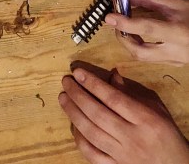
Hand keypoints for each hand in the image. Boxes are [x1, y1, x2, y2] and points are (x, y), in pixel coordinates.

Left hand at [59, 66, 188, 163]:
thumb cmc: (165, 135)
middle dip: (78, 95)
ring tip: (63, 98)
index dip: (93, 84)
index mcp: (144, 119)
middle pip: (98, 114)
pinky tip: (73, 125)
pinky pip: (92, 154)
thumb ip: (132, 92)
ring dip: (73, 113)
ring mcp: (123, 155)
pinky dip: (79, 139)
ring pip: (91, 133)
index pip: (113, 98)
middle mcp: (132, 137)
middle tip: (66, 82)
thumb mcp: (156, 108)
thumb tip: (111, 75)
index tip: (78, 72)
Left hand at [106, 0, 188, 65]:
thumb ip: (151, 0)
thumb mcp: (176, 4)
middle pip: (141, 52)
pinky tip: (140, 37)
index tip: (108, 16)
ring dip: (130, 44)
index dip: (125, 22)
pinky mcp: (177, 65)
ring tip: (126, 28)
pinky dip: (142, 48)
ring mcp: (177, 61)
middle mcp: (176, 51)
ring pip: (145, 58)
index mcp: (178, 32)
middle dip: (123, 39)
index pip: (147, 28)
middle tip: (116, 24)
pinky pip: (153, 59)